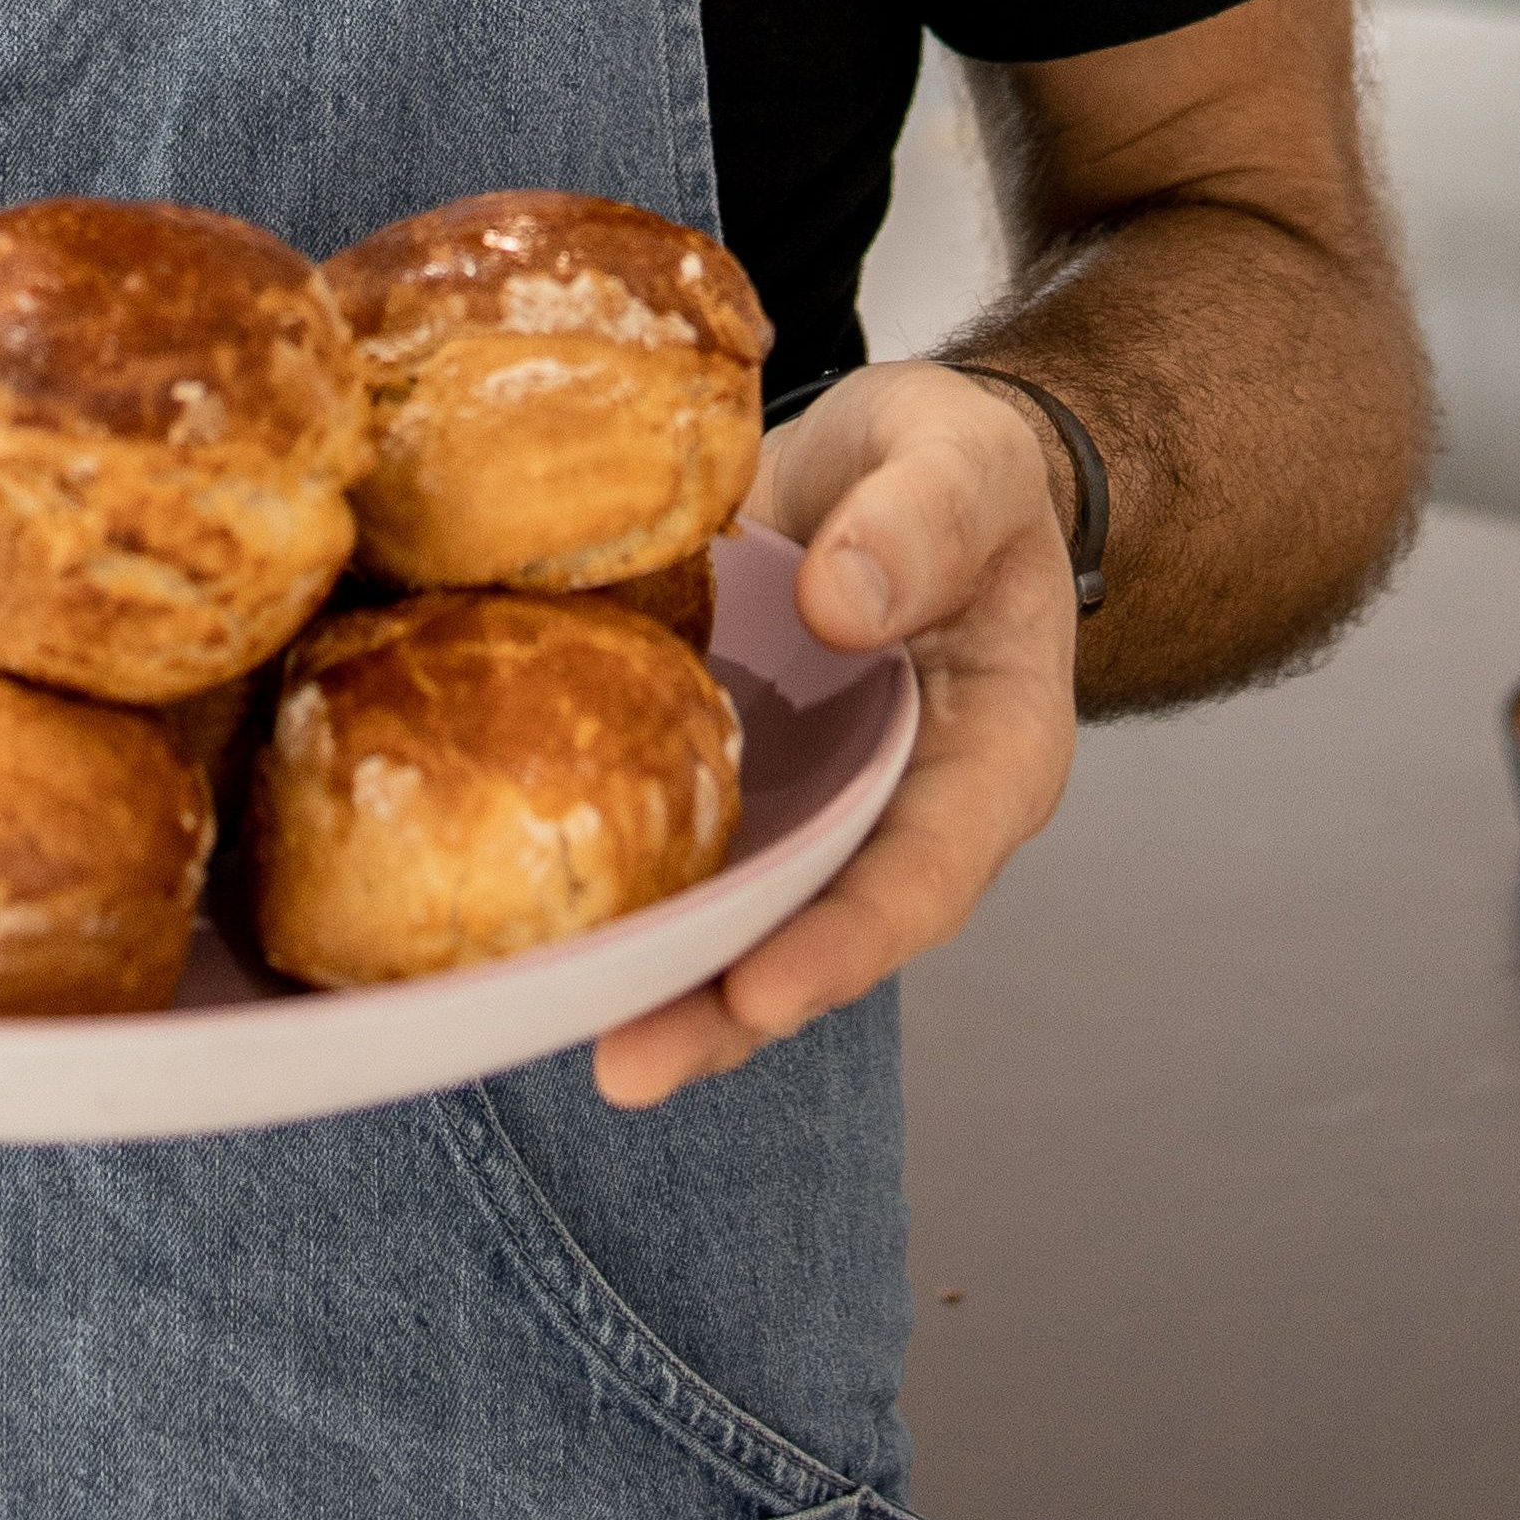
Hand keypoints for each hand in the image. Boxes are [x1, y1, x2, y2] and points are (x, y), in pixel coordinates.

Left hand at [592, 361, 1076, 1108]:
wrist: (892, 463)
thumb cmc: (958, 466)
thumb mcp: (967, 458)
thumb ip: (925, 517)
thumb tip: (840, 603)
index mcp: (990, 757)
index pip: (930, 871)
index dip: (850, 942)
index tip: (766, 991)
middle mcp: (897, 814)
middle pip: (821, 934)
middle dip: (727, 1010)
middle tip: (630, 1062)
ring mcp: (806, 809)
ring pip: (740, 916)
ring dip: (657, 982)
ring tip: (561, 1026)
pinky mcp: (727, 780)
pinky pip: (673, 844)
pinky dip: (612, 889)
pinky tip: (528, 925)